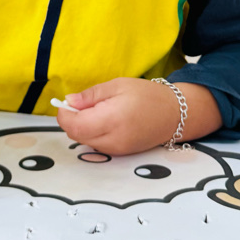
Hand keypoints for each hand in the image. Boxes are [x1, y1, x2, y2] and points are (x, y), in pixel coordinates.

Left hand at [55, 78, 221, 155]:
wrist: (174, 115)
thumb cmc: (147, 95)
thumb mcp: (117, 85)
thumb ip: (91, 96)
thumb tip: (69, 102)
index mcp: (111, 119)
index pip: (74, 126)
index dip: (64, 115)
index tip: (67, 103)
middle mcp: (112, 140)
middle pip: (76, 135)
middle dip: (72, 120)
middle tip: (82, 104)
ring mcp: (116, 150)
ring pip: (84, 141)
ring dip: (82, 127)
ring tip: (97, 111)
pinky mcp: (119, 154)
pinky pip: (96, 145)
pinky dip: (92, 134)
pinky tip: (104, 121)